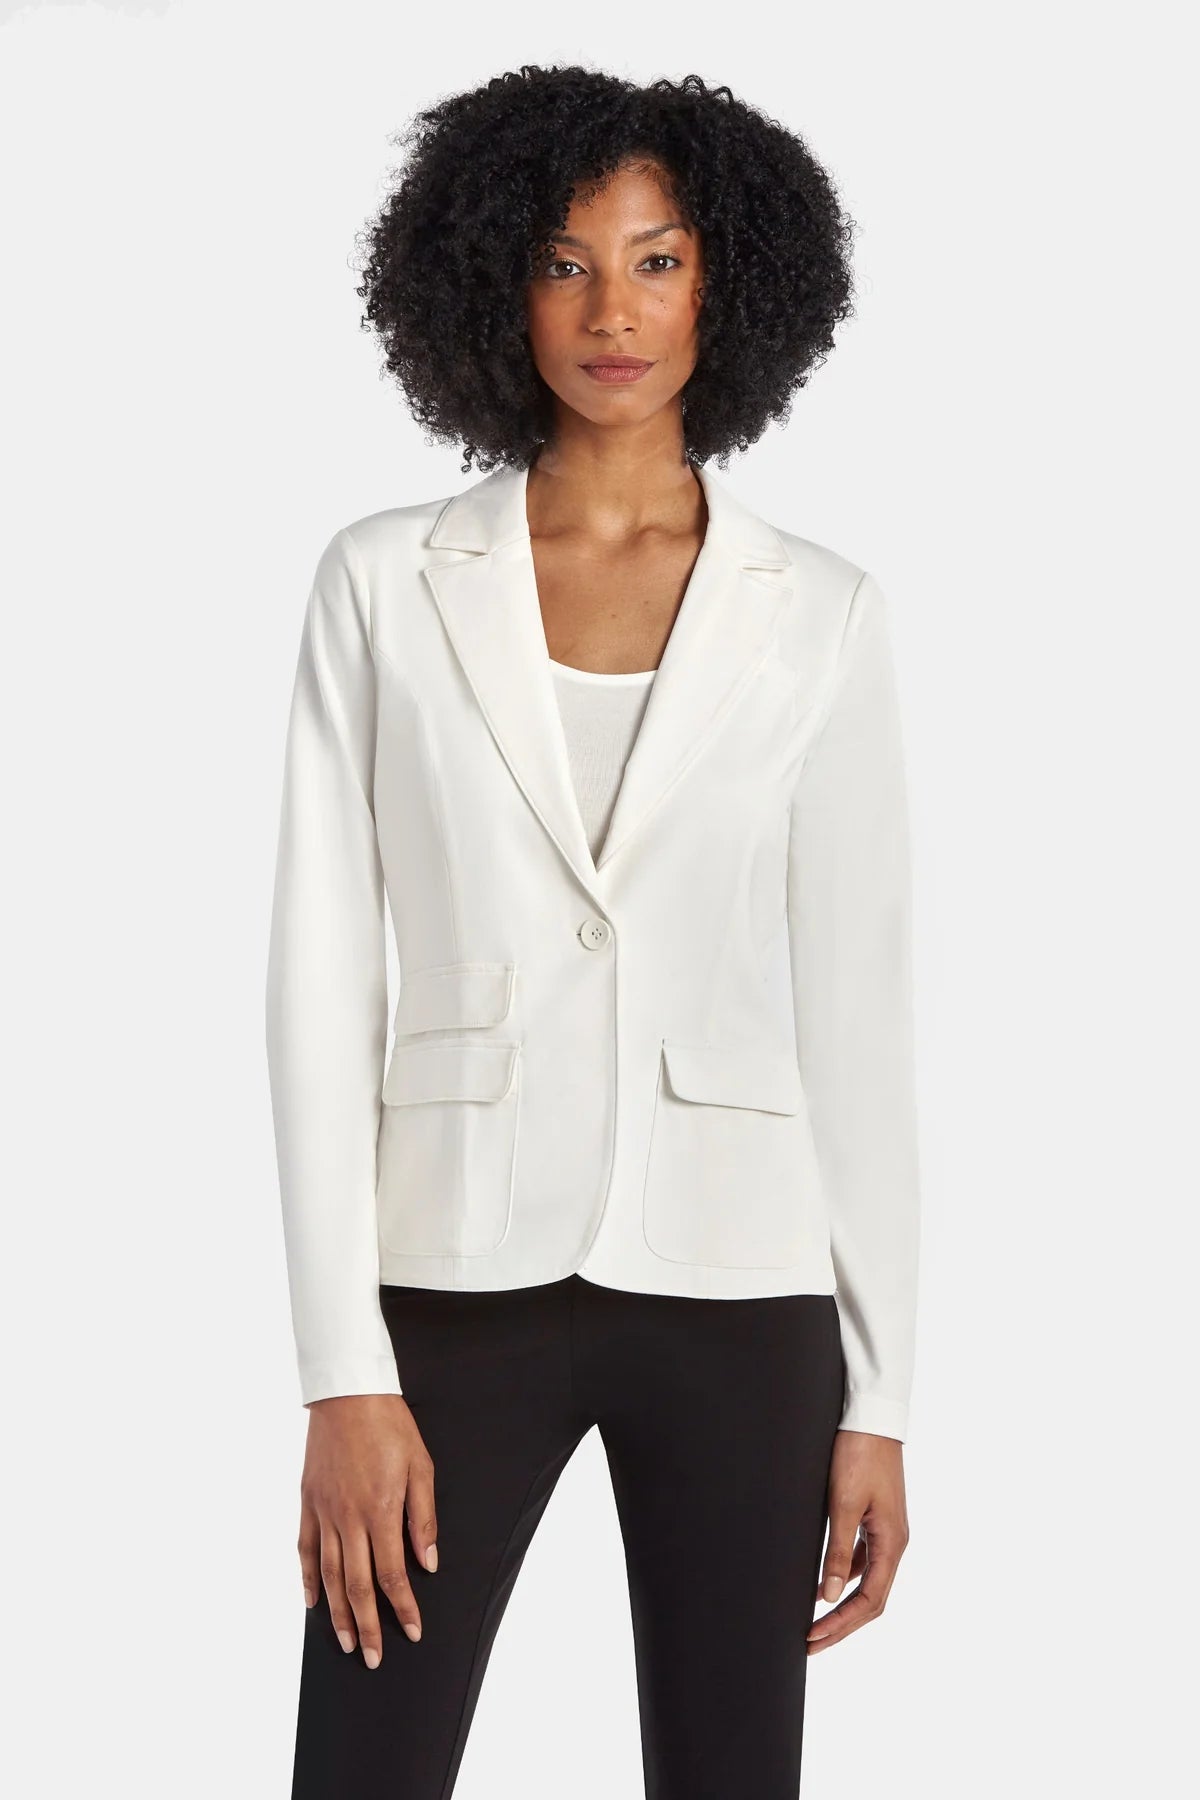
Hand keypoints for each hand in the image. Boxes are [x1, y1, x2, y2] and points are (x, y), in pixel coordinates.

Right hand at [298, 1393, 436, 1668]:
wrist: (348, 1392)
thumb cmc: (390, 1425)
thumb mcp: (420, 1466)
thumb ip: (423, 1518)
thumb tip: (428, 1563)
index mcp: (380, 1510)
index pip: (392, 1575)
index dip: (403, 1608)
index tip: (412, 1632)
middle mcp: (348, 1518)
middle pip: (356, 1585)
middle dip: (367, 1626)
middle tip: (374, 1659)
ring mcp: (324, 1511)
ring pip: (329, 1575)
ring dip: (337, 1613)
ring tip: (347, 1642)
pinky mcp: (308, 1501)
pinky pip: (306, 1548)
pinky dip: (309, 1578)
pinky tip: (313, 1601)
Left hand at [807, 1428, 908, 1653]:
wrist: (871, 1417)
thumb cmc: (858, 1455)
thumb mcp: (842, 1504)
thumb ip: (836, 1551)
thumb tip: (828, 1595)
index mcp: (892, 1542)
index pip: (870, 1601)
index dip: (842, 1625)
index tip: (814, 1638)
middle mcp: (894, 1542)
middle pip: (871, 1598)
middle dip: (841, 1624)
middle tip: (810, 1642)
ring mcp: (886, 1531)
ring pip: (867, 1580)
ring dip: (841, 1603)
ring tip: (813, 1620)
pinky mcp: (876, 1518)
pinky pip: (863, 1559)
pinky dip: (844, 1576)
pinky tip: (824, 1581)